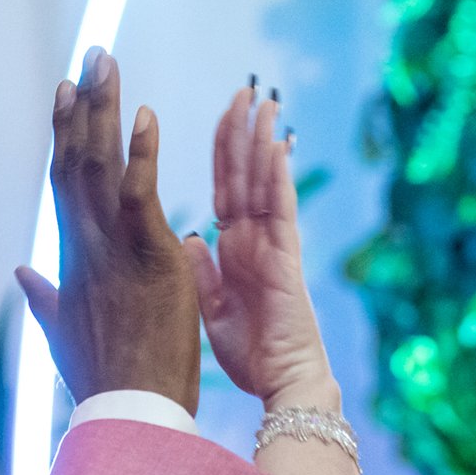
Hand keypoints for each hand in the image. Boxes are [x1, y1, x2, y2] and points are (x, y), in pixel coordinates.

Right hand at [14, 49, 200, 413]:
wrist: (128, 412)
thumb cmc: (103, 381)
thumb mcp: (63, 334)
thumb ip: (43, 297)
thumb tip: (21, 273)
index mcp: (72, 261)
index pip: (65, 184)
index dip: (64, 137)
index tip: (65, 96)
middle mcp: (85, 246)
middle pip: (77, 162)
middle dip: (81, 108)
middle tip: (88, 59)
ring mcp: (113, 249)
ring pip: (101, 167)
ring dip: (104, 112)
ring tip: (106, 65)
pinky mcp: (149, 257)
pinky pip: (141, 193)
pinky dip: (142, 153)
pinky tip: (144, 116)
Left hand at [188, 85, 333, 406]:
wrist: (281, 385)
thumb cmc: (252, 355)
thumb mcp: (212, 308)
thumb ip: (202, 270)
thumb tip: (190, 236)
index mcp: (235, 250)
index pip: (226, 190)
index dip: (223, 154)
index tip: (223, 118)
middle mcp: (255, 240)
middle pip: (247, 175)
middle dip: (244, 132)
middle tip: (245, 90)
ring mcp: (273, 245)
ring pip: (267, 182)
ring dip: (264, 141)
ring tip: (265, 101)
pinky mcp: (285, 258)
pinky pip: (280, 209)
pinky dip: (278, 177)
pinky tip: (277, 145)